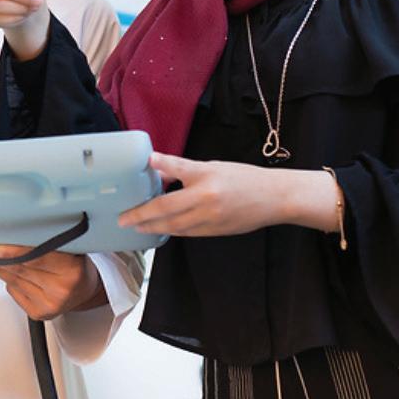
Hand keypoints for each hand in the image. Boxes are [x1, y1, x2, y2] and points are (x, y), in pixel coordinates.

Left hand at [0, 246, 106, 319]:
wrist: (85, 289)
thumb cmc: (75, 264)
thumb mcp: (69, 248)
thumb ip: (46, 243)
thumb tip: (13, 233)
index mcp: (73, 270)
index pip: (38, 258)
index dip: (14, 253)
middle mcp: (62, 290)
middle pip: (21, 271)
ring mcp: (50, 305)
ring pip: (14, 282)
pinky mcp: (39, 314)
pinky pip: (15, 292)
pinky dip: (9, 281)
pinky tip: (7, 273)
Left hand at [118, 152, 338, 236]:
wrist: (275, 198)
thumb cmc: (243, 178)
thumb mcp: (212, 166)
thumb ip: (184, 169)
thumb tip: (156, 168)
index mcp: (206, 179)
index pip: (174, 175)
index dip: (154, 177)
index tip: (136, 184)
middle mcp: (206, 200)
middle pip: (166, 210)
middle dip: (142, 217)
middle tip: (124, 220)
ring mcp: (211, 219)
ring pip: (175, 226)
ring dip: (153, 228)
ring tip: (137, 226)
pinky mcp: (215, 231)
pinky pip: (188, 233)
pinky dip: (172, 231)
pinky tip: (160, 229)